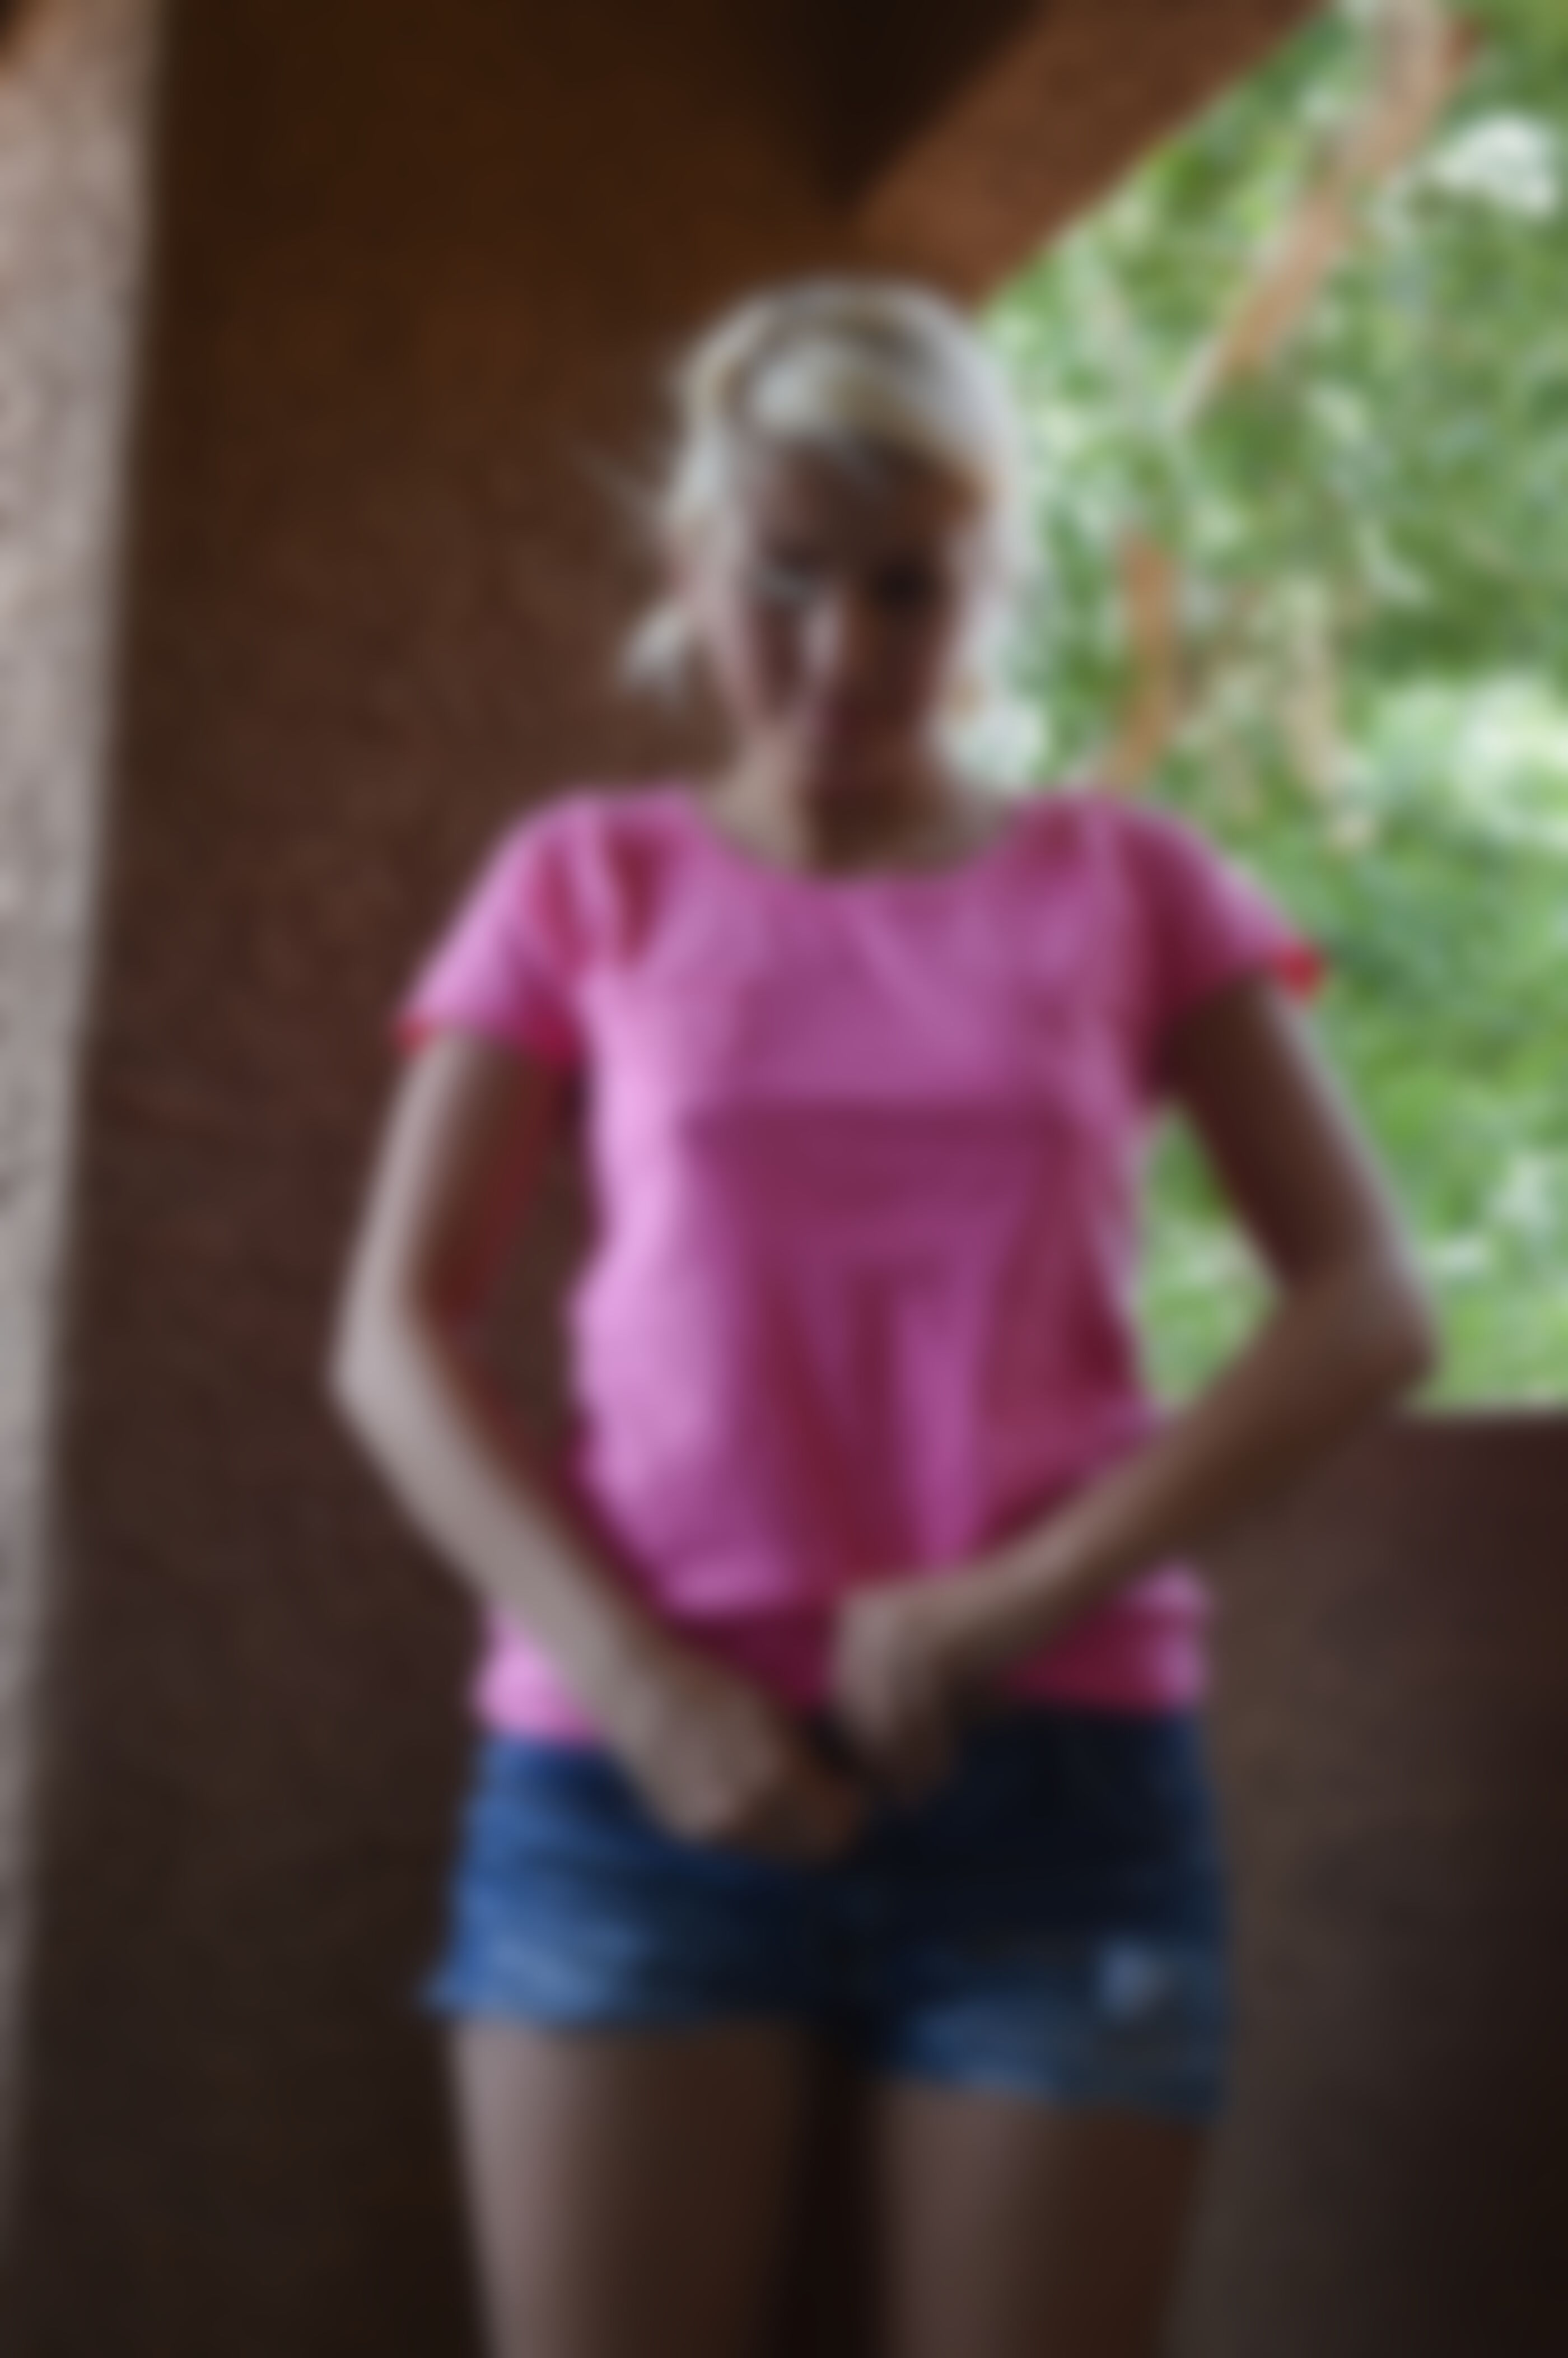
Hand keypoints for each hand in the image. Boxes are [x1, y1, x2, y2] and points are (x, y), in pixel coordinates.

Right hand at [597, 1634, 872, 1863]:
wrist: (637, 1692)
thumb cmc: (714, 1685)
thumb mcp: (776, 1712)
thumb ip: (815, 1758)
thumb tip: (850, 1791)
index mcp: (773, 1777)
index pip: (840, 1829)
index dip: (851, 1806)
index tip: (848, 1783)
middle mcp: (742, 1814)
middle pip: (812, 1851)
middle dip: (825, 1823)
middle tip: (824, 1790)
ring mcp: (710, 1830)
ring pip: (778, 1854)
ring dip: (792, 1830)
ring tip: (786, 1790)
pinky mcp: (686, 1835)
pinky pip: (742, 1848)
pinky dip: (756, 1829)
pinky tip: (748, 1793)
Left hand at [826, 1571, 1006, 1805]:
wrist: (1041, 1588)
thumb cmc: (989, 1638)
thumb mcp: (930, 1670)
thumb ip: (894, 1707)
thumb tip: (869, 1777)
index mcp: (854, 1613)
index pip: (842, 1699)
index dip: (862, 1749)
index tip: (884, 1787)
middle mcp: (862, 1616)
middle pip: (855, 1713)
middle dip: (881, 1762)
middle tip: (909, 1800)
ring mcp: (891, 1628)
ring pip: (883, 1721)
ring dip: (906, 1764)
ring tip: (930, 1790)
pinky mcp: (926, 1646)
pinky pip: (917, 1718)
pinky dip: (930, 1750)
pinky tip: (948, 1766)